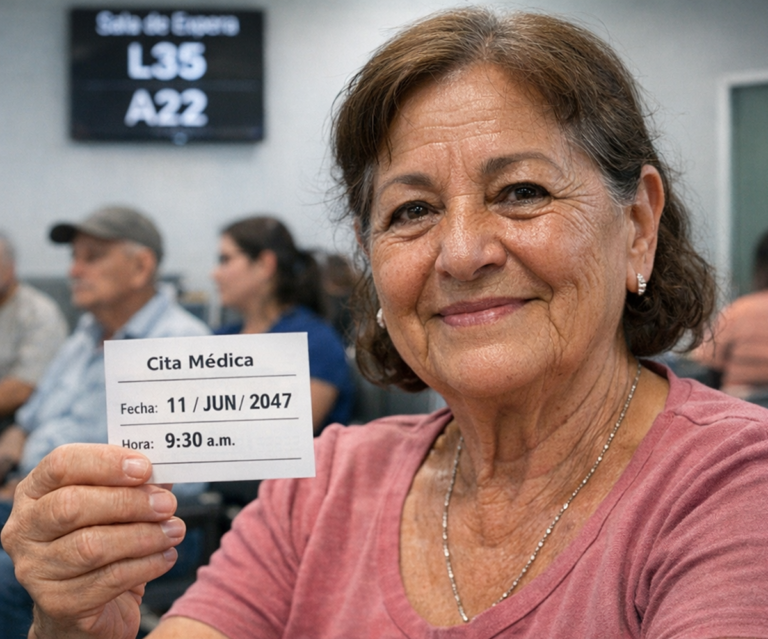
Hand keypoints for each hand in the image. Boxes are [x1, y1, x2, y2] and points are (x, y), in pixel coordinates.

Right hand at [1, 444, 185, 638]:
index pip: (61, 465)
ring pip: (91, 546)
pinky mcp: (58, 603)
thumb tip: (165, 470)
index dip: (105, 463)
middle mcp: (25, 528)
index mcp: (35, 492)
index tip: (145, 468)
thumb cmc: (104, 539)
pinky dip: (146, 564)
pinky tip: (166, 555)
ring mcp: (35, 569)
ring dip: (143, 536)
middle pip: (72, 505)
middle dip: (128, 502)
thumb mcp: (113, 506)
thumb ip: (135, 484)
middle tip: (167, 504)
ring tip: (174, 531)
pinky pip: (108, 579)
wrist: (89, 605)